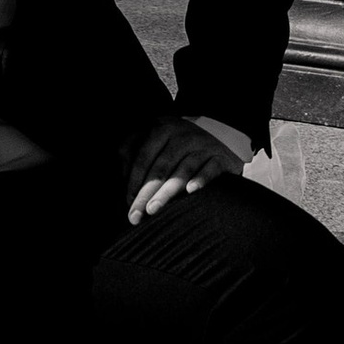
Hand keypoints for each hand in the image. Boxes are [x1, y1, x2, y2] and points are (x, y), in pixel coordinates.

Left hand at [124, 112, 238, 224]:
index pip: (143, 155)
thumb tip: (122, 180)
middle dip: (146, 192)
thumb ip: (136, 156)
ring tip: (154, 209)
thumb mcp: (157, 146)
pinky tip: (190, 191)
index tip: (128, 202)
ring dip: (167, 191)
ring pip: (183, 169)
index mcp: (162, 128)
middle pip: (161, 166)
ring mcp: (203, 144)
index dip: (133, 180)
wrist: (219, 147)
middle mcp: (183, 133)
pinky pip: (210, 169)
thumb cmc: (180, 153)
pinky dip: (200, 179)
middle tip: (137, 214)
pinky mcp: (221, 157)